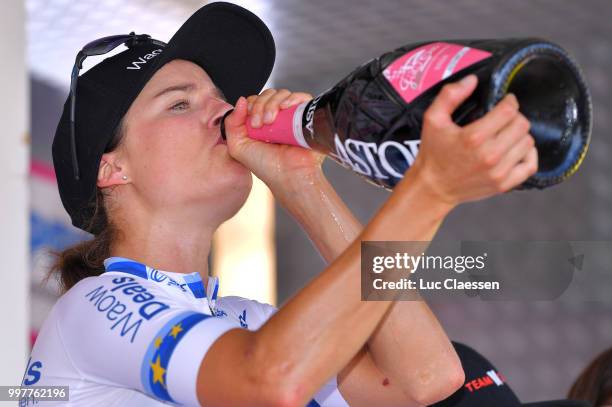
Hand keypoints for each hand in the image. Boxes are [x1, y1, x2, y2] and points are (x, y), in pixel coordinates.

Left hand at [223, 89, 325, 192]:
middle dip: (260, 105)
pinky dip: (292, 98)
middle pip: (267, 95)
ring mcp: (292, 117)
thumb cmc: (266, 167)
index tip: (252, 123)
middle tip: (260, 124)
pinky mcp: (307, 117)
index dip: (251, 106)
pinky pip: (302, 97)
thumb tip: (242, 100)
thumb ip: (232, 122)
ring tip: (271, 122)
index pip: (255, 101)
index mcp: (261, 124)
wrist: (288, 175)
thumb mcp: (238, 146)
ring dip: (272, 104)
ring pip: (282, 94)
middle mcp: (277, 119)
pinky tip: (285, 108)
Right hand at [409, 74, 537, 206]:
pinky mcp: (504, 184)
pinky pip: (530, 165)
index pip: (508, 111)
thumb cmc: (433, 154)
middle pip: (522, 125)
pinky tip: (515, 150)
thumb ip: (450, 96)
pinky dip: (528, 154)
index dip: (509, 101)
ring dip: (519, 135)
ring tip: (506, 135)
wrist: (433, 187)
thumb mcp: (433, 119)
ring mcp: (499, 172)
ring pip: (528, 142)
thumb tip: (471, 81)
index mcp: (474, 137)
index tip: (505, 102)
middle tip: (503, 119)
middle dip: (514, 117)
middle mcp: (490, 155)